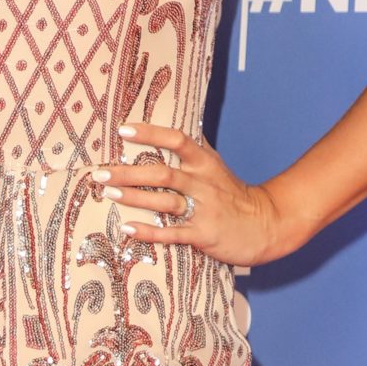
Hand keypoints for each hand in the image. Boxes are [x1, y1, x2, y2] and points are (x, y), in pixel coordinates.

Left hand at [93, 122, 293, 265]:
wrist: (265, 224)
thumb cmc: (233, 195)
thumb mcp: (215, 168)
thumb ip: (192, 153)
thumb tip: (163, 133)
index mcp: (205, 163)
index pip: (177, 140)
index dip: (150, 134)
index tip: (123, 131)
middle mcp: (203, 183)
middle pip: (163, 173)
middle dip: (129, 172)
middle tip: (101, 172)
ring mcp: (203, 209)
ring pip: (164, 201)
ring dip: (134, 197)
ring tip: (108, 192)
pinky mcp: (203, 234)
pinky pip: (172, 232)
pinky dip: (149, 231)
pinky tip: (127, 228)